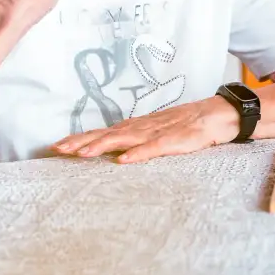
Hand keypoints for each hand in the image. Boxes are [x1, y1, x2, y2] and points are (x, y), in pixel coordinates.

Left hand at [52, 97, 239, 163]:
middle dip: (82, 141)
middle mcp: (143, 127)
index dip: (81, 138)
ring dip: (102, 145)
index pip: (104, 131)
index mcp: (138, 126)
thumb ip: (138, 140)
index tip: (57, 145)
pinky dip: (139, 153)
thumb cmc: (188, 124)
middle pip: (108, 133)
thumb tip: (115, 151)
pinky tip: (124, 160)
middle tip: (58, 149)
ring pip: (125, 139)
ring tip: (81, 154)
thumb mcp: (158, 132)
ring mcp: (158, 132)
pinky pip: (154, 148)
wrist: (218, 114)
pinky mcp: (175, 140)